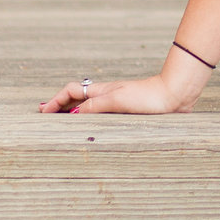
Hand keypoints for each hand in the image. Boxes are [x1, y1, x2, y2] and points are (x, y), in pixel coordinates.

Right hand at [39, 61, 204, 114]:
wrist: (176, 95)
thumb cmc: (149, 96)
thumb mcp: (118, 101)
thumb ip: (96, 107)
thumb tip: (74, 115)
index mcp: (102, 91)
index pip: (71, 92)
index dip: (55, 101)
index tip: (43, 112)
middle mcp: (107, 96)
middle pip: (77, 98)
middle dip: (60, 106)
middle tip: (46, 115)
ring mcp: (117, 103)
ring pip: (89, 107)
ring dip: (74, 112)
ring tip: (62, 122)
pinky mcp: (129, 112)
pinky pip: (102, 115)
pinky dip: (90, 119)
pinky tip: (92, 127)